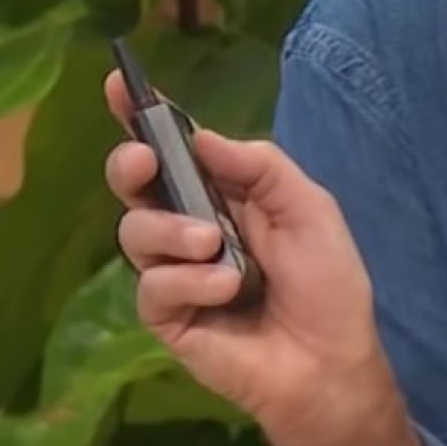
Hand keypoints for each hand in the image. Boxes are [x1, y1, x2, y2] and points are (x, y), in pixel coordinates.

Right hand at [104, 71, 396, 445]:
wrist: (330, 361)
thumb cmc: (327, 284)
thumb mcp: (308, 209)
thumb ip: (259, 167)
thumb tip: (201, 136)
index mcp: (224, 194)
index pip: (177, 149)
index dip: (144, 118)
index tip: (116, 84)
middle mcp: (190, 226)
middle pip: (136, 183)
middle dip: (132, 163)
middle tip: (146, 162)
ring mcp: (174, 272)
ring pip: (135, 230)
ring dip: (173, 230)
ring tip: (213, 247)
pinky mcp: (165, 316)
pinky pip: (151, 284)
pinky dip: (188, 281)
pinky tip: (225, 291)